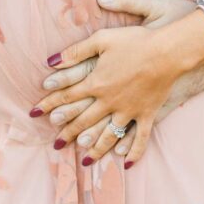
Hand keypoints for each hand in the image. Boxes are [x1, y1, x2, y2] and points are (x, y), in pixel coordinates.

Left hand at [33, 0, 203, 166]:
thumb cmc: (135, 40)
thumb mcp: (101, 39)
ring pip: (107, 134)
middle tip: (55, 144)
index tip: (35, 113)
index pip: (66, 95)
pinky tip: (125, 163)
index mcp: (96, 81)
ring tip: (83, 158)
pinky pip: (140, 137)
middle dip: (67, 132)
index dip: (49, 104)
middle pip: (83, 119)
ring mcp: (128, 111)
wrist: (168, 51)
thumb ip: (75, 51)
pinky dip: (133, 151)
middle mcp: (109, 101)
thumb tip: (50, 61)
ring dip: (94, 147)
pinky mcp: (147, 114)